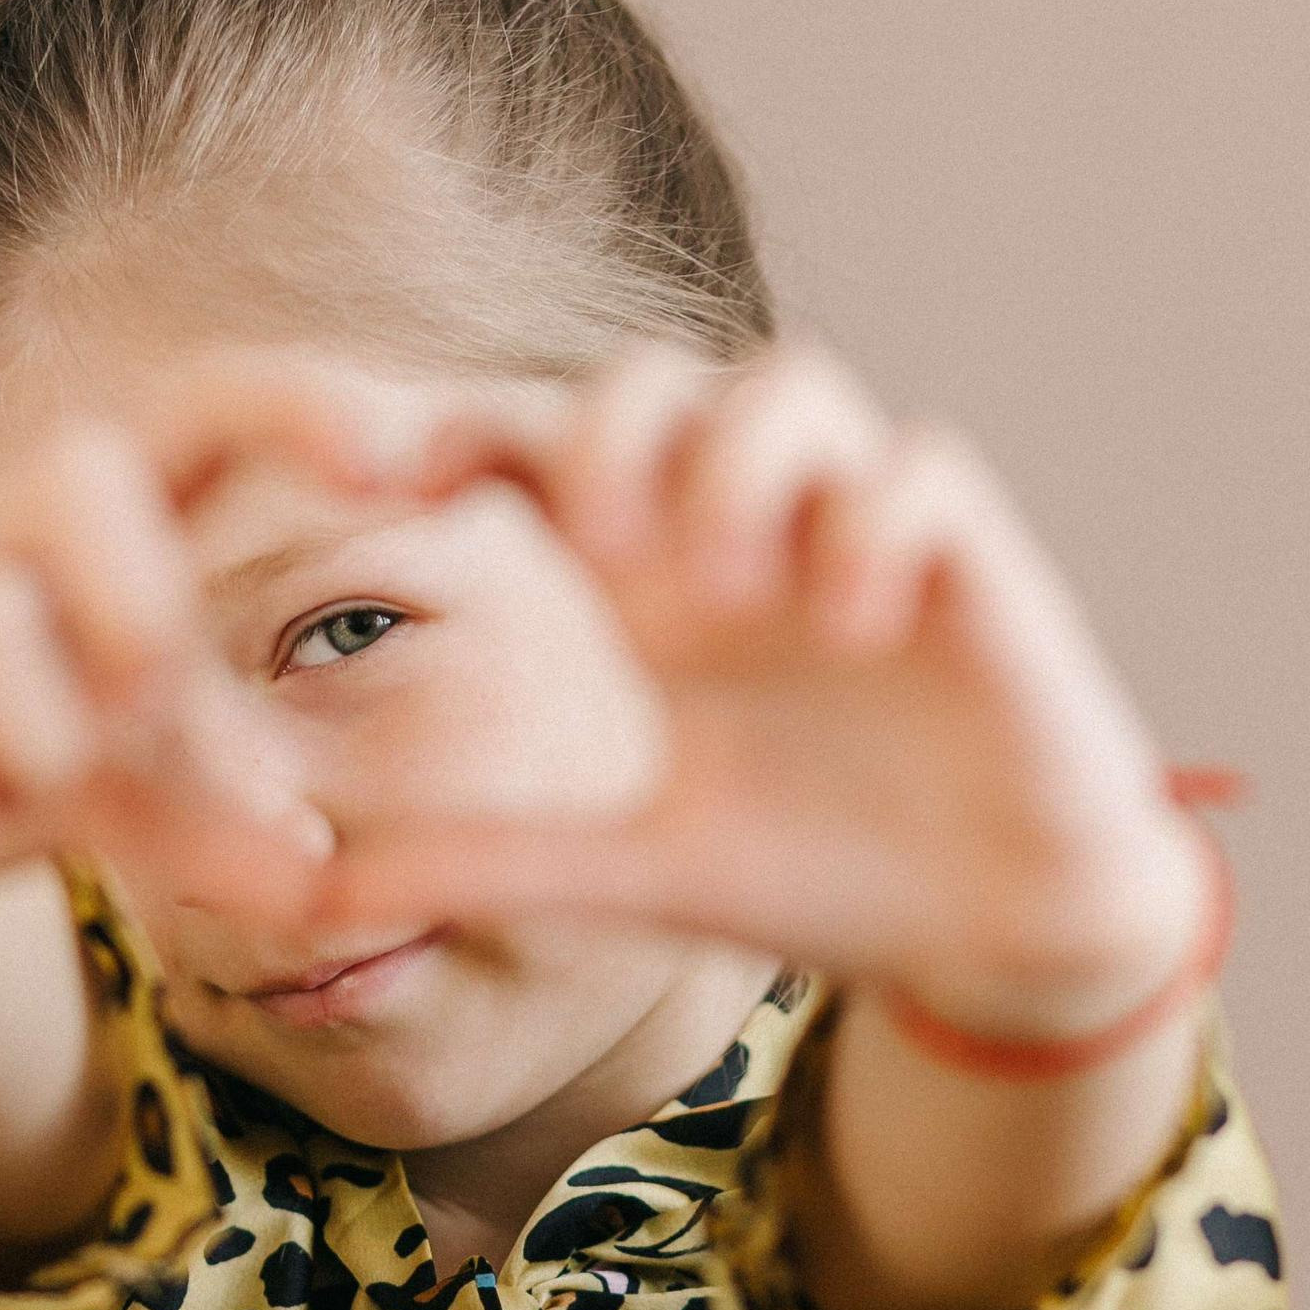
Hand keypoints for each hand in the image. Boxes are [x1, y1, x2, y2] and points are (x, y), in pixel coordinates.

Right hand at [0, 365, 385, 935]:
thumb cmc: (5, 766)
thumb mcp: (141, 797)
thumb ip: (233, 818)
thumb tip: (315, 868)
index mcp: (92, 527)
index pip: (198, 408)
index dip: (294, 406)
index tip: (400, 462)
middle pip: (77, 470)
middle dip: (135, 598)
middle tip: (139, 702)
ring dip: (32, 744)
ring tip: (16, 797)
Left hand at [315, 341, 1211, 1036]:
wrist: (993, 932)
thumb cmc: (817, 874)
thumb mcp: (629, 872)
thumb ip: (486, 862)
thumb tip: (316, 895)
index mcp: (651, 584)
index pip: (542, 450)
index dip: (456, 431)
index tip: (373, 476)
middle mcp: (748, 532)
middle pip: (655, 377)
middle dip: (608, 434)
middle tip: (600, 555)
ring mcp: (860, 533)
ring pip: (790, 383)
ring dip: (738, 463)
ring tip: (727, 593)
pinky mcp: (975, 562)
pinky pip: (923, 469)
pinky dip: (872, 523)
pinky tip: (847, 624)